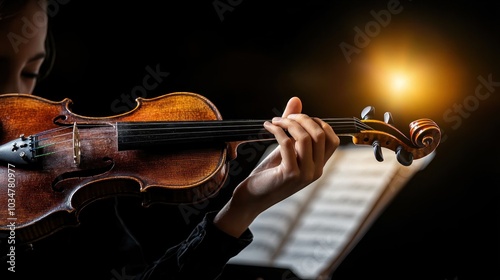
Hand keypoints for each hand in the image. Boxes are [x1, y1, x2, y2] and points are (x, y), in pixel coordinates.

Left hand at [214, 97, 339, 236]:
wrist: (253, 198)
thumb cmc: (269, 174)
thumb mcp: (284, 149)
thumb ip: (292, 126)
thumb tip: (296, 100)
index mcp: (318, 166)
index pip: (332, 139)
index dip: (319, 123)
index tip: (300, 119)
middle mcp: (316, 171)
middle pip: (320, 135)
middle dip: (302, 119)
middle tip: (285, 117)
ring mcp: (305, 174)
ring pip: (305, 138)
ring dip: (288, 123)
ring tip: (275, 122)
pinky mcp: (290, 174)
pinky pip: (287, 144)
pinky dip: (277, 131)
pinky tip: (268, 127)